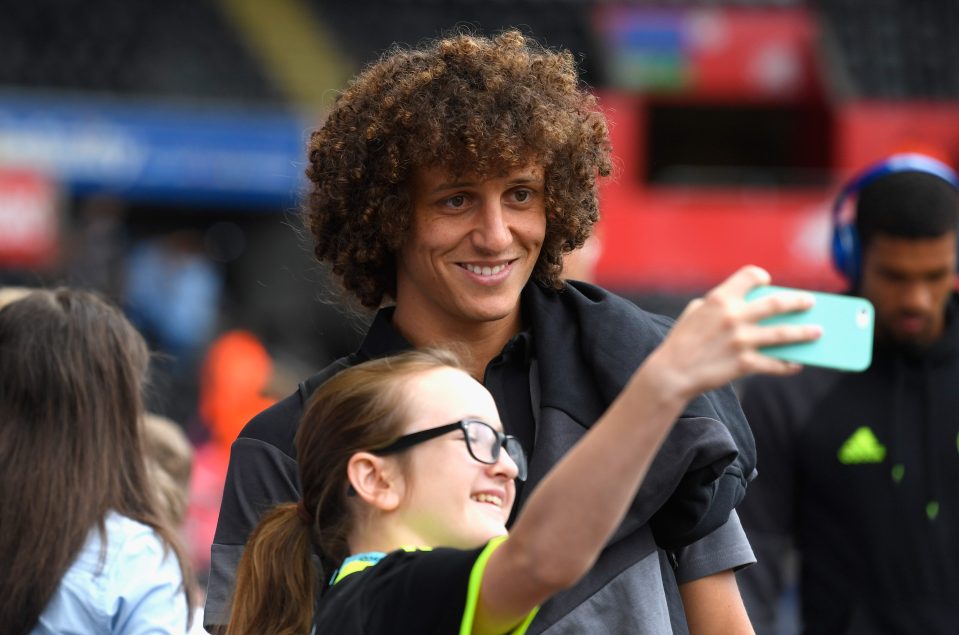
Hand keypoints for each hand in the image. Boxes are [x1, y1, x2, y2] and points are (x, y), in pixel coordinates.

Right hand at [644, 266, 820, 401]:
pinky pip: (774, 363)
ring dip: (804, 332)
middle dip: (798, 302)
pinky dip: (788, 364)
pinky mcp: (744, 364)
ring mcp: (741, 340)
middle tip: (810, 302)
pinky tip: (797, 364)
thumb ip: (718, 305)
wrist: (672, 372)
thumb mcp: (695, 313)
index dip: (761, 277)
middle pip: (777, 304)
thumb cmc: (682, 341)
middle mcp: (734, 316)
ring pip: (783, 334)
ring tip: (818, 331)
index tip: (768, 283)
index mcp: (720, 299)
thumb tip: (748, 307)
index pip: (750, 276)